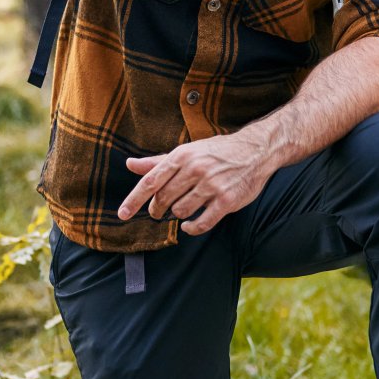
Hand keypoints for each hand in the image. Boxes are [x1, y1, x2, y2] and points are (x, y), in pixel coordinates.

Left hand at [117, 132, 273, 235]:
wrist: (256, 150)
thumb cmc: (217, 151)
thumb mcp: (187, 151)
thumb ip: (157, 162)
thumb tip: (129, 164)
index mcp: (182, 155)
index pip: (151, 181)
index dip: (134, 200)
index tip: (122, 214)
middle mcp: (195, 169)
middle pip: (164, 199)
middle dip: (157, 209)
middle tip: (159, 212)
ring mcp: (212, 185)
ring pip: (181, 211)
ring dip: (178, 215)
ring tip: (183, 208)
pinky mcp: (227, 200)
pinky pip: (202, 223)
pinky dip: (192, 228)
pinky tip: (190, 225)